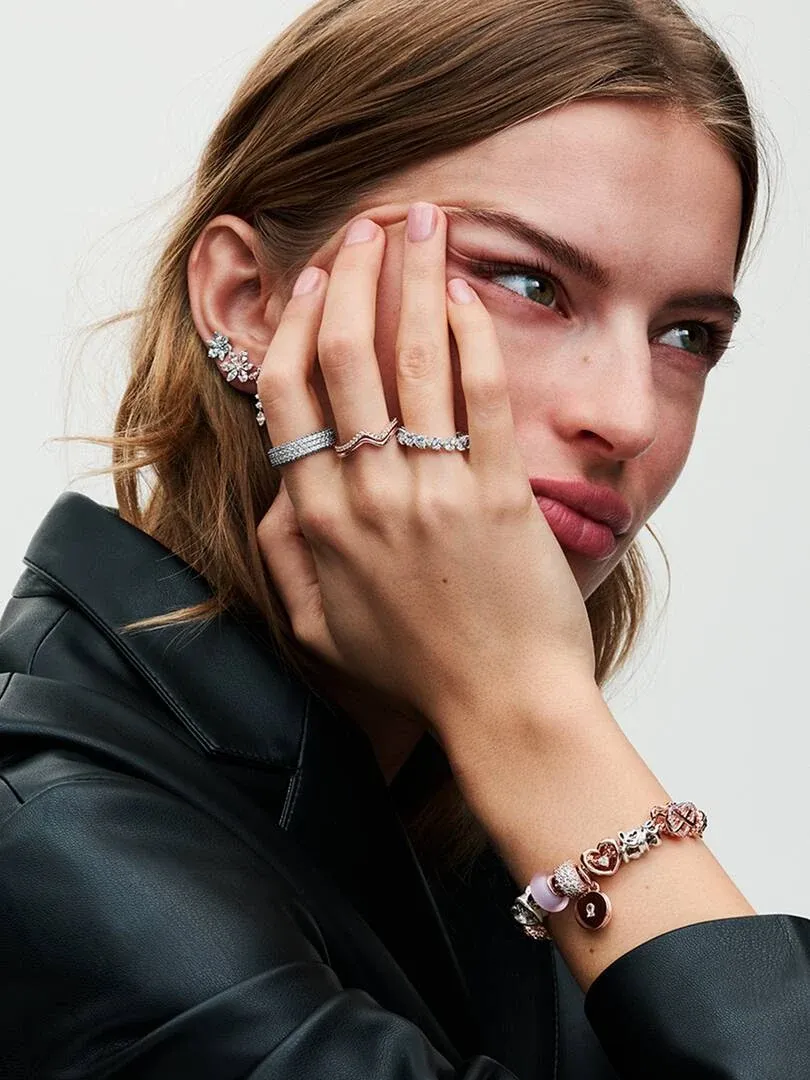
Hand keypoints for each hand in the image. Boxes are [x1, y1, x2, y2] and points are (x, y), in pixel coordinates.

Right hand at [256, 203, 594, 749]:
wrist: (502, 705)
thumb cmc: (415, 669)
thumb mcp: (319, 626)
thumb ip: (285, 556)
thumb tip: (282, 491)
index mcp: (318, 521)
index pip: (292, 397)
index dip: (301, 326)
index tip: (318, 281)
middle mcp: (368, 495)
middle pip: (348, 359)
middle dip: (357, 277)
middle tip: (370, 224)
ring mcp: (434, 492)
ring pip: (413, 361)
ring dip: (416, 280)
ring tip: (425, 222)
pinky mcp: (500, 494)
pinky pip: (483, 397)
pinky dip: (476, 337)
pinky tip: (472, 294)